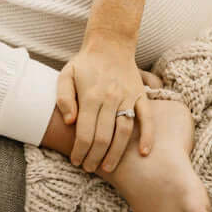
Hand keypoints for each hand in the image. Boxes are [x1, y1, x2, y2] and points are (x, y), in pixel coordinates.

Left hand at [56, 38, 153, 173]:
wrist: (110, 44)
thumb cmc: (85, 63)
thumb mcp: (66, 75)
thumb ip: (64, 98)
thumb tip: (69, 122)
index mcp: (90, 95)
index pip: (85, 132)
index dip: (80, 150)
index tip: (76, 161)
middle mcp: (110, 98)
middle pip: (103, 136)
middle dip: (95, 157)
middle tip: (89, 168)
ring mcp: (127, 97)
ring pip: (124, 131)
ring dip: (116, 153)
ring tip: (108, 167)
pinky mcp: (140, 96)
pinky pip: (147, 118)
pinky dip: (148, 136)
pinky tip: (144, 153)